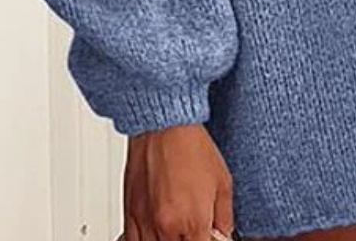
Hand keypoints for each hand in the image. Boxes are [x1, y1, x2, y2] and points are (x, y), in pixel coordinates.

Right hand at [121, 124, 235, 240]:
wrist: (163, 125)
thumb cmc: (192, 146)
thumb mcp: (223, 181)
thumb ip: (225, 217)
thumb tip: (224, 235)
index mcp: (194, 221)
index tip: (209, 234)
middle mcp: (167, 227)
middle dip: (189, 240)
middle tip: (194, 229)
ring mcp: (145, 222)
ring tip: (178, 229)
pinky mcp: (130, 214)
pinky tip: (157, 232)